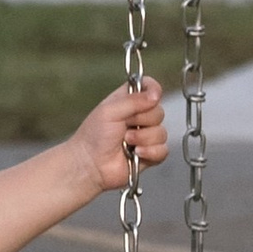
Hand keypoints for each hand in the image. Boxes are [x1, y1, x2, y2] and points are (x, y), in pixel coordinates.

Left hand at [72, 76, 169, 193]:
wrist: (89, 164)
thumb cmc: (93, 136)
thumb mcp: (109, 111)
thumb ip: (133, 100)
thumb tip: (155, 94)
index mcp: (128, 101)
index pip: (150, 87)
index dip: (153, 90)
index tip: (151, 96)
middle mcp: (139, 117)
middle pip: (159, 112)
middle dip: (143, 120)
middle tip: (124, 126)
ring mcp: (145, 136)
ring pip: (162, 132)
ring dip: (143, 138)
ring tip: (126, 142)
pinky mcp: (149, 154)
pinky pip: (163, 150)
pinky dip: (150, 152)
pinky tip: (136, 153)